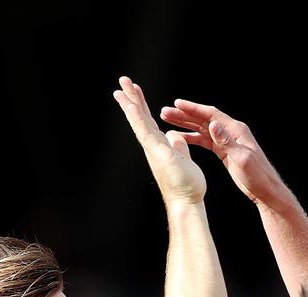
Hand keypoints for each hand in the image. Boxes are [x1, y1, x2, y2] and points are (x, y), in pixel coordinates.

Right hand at [114, 77, 205, 204]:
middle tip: (122, 81)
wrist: (187, 204)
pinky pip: (147, 132)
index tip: (135, 91)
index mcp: (161, 146)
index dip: (142, 106)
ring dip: (131, 104)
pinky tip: (131, 106)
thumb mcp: (184, 159)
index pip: (150, 121)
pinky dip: (138, 118)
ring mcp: (154, 150)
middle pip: (142, 118)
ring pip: (140, 122)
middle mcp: (154, 147)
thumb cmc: (187, 187)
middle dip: (132, 99)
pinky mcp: (159, 153)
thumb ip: (179, 146)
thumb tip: (175, 136)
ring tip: (120, 88)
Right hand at [160, 99, 287, 208]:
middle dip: (184, 115)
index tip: (177, 104)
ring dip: (186, 125)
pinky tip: (181, 139)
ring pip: (202, 129)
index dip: (193, 109)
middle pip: (204, 119)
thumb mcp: (242, 159)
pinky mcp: (225, 152)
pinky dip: (193, 138)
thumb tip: (213, 124)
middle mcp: (231, 132)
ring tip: (168, 121)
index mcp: (236, 130)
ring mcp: (227, 141)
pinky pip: (206, 141)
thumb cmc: (258, 176)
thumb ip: (227, 142)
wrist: (266, 191)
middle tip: (165, 112)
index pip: (211, 114)